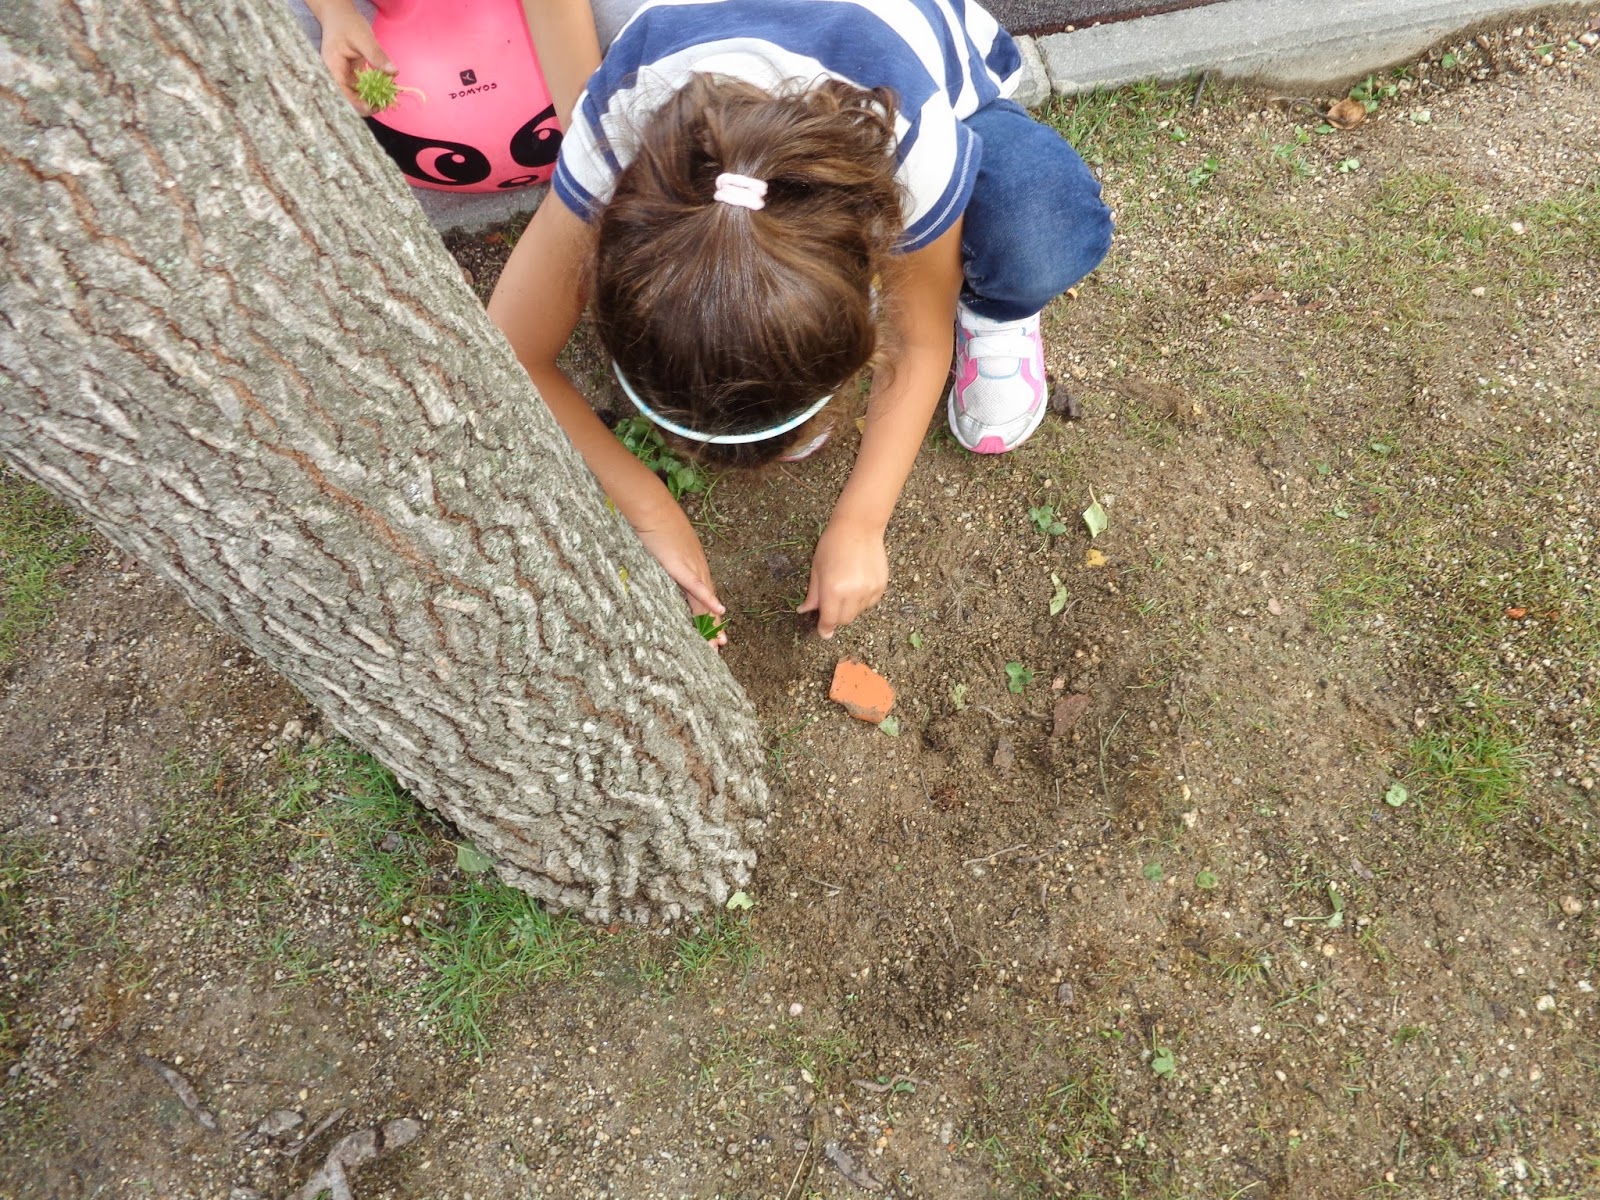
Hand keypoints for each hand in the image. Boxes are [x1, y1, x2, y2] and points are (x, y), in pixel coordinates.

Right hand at [318, 5, 394, 115]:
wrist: (338, 15)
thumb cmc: (347, 23)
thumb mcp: (363, 37)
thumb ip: (376, 55)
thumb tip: (393, 72)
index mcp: (333, 69)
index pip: (343, 95)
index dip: (359, 105)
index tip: (376, 107)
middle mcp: (335, 76)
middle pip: (349, 99)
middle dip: (368, 104)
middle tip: (386, 103)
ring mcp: (342, 76)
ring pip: (356, 95)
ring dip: (371, 98)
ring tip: (387, 98)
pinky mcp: (350, 75)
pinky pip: (361, 88)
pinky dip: (372, 90)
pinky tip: (384, 89)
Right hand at [631, 503, 727, 646]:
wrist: (651, 507)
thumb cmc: (653, 526)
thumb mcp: (661, 550)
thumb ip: (663, 565)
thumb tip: (658, 572)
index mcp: (692, 567)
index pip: (703, 597)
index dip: (708, 616)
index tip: (713, 634)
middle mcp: (697, 569)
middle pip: (707, 603)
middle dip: (713, 626)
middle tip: (719, 647)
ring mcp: (692, 567)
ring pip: (705, 600)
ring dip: (712, 621)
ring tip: (717, 642)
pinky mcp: (681, 565)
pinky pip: (696, 586)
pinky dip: (708, 599)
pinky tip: (719, 610)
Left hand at [798, 517, 887, 637]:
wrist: (858, 527)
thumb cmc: (832, 545)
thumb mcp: (816, 570)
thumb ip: (813, 595)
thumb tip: (804, 611)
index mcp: (833, 590)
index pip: (829, 620)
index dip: (825, 628)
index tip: (823, 632)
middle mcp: (853, 594)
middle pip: (845, 620)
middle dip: (836, 617)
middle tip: (832, 603)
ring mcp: (869, 590)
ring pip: (858, 612)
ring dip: (850, 607)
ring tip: (846, 587)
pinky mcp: (881, 586)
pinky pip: (870, 603)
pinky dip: (862, 600)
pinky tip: (858, 583)